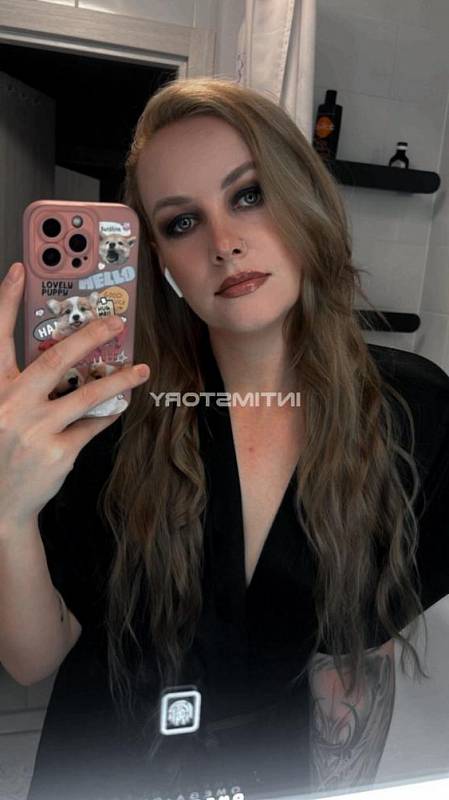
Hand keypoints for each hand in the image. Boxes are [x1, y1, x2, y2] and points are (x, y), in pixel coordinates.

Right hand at [0, 262, 149, 532]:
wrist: (0, 505)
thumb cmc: (3, 450)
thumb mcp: (1, 409)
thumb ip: (21, 384)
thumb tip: (64, 359)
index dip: (6, 300)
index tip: (20, 269)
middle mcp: (11, 404)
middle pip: (55, 359)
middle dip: (89, 335)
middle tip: (114, 322)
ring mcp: (35, 429)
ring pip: (87, 394)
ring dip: (119, 379)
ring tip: (140, 370)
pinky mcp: (57, 452)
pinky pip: (93, 425)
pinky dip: (109, 412)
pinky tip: (120, 404)